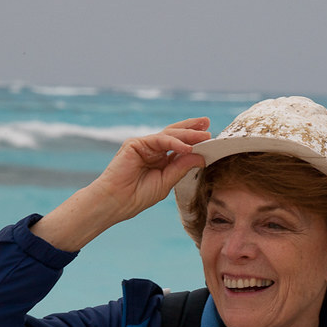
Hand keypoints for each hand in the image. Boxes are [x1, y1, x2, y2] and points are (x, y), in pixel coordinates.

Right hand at [93, 118, 210, 221]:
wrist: (116, 202)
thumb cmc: (137, 196)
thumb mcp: (167, 182)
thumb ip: (181, 167)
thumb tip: (201, 156)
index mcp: (160, 160)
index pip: (179, 146)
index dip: (194, 140)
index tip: (210, 138)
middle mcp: (152, 150)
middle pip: (175, 135)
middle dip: (192, 129)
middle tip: (208, 124)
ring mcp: (144, 145)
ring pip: (169, 135)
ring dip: (188, 134)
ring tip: (204, 135)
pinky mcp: (136, 143)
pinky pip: (160, 140)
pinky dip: (174, 142)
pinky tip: (187, 147)